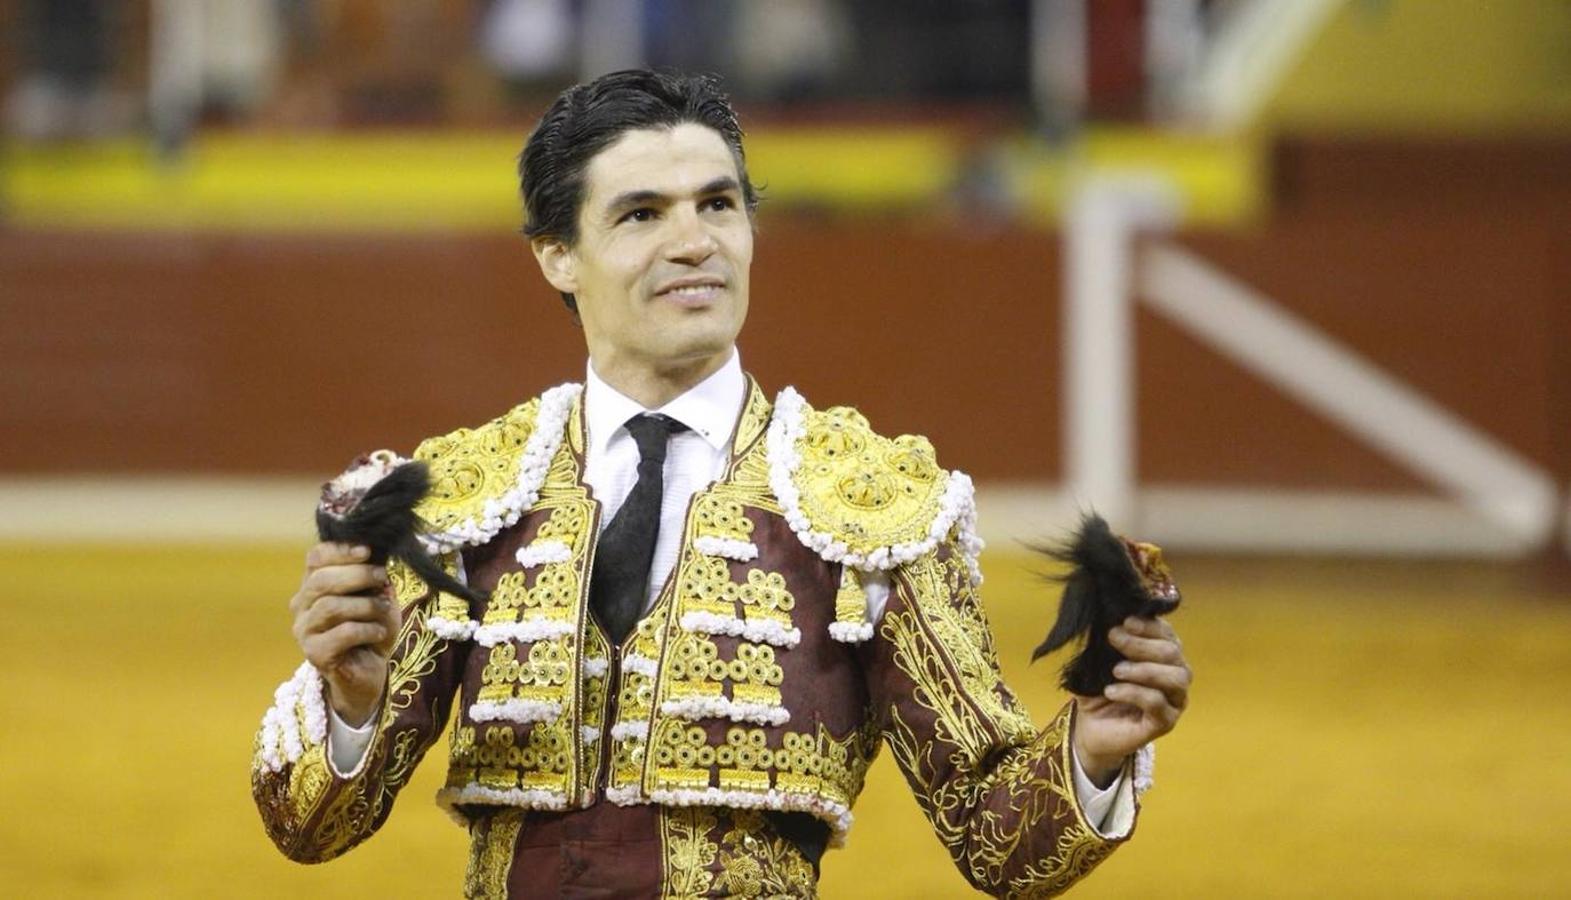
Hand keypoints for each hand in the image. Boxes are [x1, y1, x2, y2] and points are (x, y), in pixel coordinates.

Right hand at [290, 542, 399, 726]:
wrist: (370, 671)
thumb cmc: (372, 629)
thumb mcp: (379, 598)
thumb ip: (375, 580)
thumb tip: (377, 563)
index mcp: (315, 585)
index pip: (316, 558)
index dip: (340, 550)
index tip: (367, 550)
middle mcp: (303, 605)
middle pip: (321, 580)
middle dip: (357, 575)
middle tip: (381, 577)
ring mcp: (305, 630)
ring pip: (330, 607)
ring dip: (365, 605)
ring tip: (384, 609)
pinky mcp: (314, 653)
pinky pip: (341, 633)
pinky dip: (366, 629)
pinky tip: (379, 633)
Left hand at [1072, 616, 1190, 786]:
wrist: (1091, 728)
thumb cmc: (1099, 690)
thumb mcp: (1098, 661)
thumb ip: (1106, 642)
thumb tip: (1107, 621)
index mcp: (1163, 656)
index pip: (1167, 634)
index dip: (1149, 625)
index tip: (1125, 621)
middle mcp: (1175, 675)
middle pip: (1173, 653)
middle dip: (1142, 643)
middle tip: (1114, 638)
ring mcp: (1174, 700)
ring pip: (1175, 677)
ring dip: (1144, 669)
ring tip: (1116, 670)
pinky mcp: (1165, 722)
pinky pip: (1157, 703)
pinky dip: (1134, 693)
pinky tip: (1112, 691)